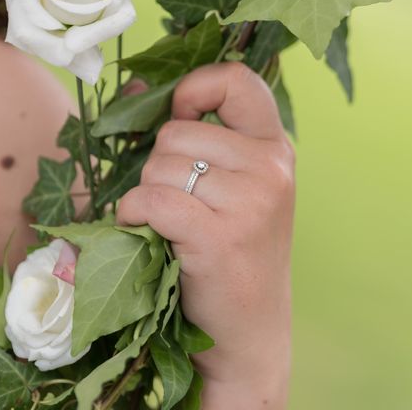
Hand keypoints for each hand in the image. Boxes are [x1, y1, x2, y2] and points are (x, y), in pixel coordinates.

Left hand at [116, 62, 294, 409]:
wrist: (251, 329)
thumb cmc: (236, 254)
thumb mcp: (238, 189)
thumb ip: (202, 138)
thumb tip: (136, 87)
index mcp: (276, 149)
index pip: (238, 80)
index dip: (196, 88)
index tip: (182, 116)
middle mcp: (271, 168)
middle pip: (178, 131)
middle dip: (160, 164)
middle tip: (180, 203)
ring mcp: (250, 202)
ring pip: (159, 166)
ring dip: (148, 194)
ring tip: (172, 225)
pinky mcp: (220, 236)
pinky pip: (150, 198)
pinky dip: (134, 214)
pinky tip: (149, 233)